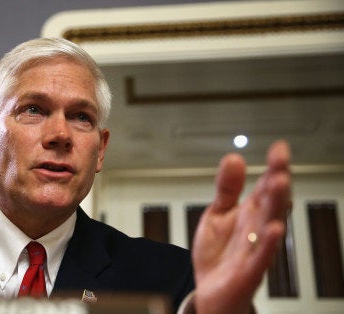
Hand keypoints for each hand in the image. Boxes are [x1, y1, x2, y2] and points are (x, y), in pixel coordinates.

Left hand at [192, 141, 291, 313]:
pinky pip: (261, 256)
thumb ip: (226, 188)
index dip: (273, 167)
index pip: (265, 186)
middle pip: (271, 203)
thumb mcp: (218, 213)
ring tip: (280, 185)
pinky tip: (274, 229)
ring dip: (276, 206)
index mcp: (251, 212)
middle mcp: (257, 229)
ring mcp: (256, 249)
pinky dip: (267, 244)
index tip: (279, 148)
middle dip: (277, 183)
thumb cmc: (219, 253)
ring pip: (270, 225)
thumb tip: (233, 158)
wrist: (211, 291)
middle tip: (281, 164)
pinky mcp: (249, 271)